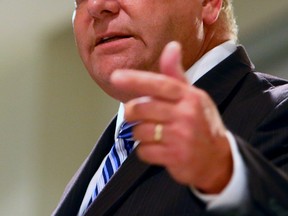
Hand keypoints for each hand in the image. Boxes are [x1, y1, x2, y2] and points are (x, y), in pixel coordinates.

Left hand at [111, 41, 232, 193]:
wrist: (218, 159)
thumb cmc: (201, 123)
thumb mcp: (193, 96)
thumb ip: (176, 74)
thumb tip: (171, 46)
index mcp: (189, 97)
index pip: (159, 84)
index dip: (136, 79)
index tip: (116, 77)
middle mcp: (186, 114)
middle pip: (141, 108)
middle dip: (131, 112)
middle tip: (134, 114)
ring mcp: (181, 137)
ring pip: (140, 131)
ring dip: (140, 134)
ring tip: (153, 134)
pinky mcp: (175, 157)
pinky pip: (144, 151)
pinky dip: (145, 150)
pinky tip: (158, 148)